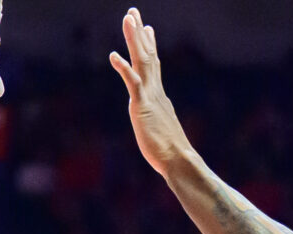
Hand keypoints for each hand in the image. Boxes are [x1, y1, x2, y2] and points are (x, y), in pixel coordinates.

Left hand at [109, 8, 194, 177]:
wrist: (179, 160)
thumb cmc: (172, 153)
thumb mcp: (162, 130)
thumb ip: (159, 121)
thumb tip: (162, 123)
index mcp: (159, 96)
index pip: (154, 65)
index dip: (149, 45)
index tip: (147, 28)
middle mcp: (155, 91)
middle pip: (147, 55)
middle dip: (139, 33)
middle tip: (133, 12)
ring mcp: (149, 97)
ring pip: (141, 61)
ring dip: (134, 39)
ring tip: (128, 18)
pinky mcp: (142, 106)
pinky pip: (132, 83)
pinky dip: (123, 68)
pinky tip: (113, 55)